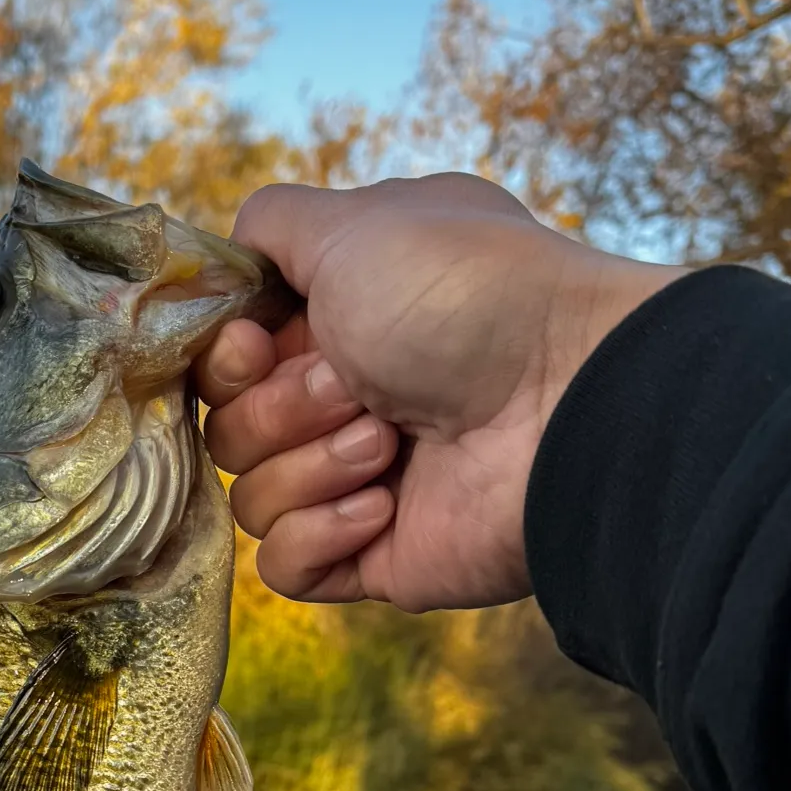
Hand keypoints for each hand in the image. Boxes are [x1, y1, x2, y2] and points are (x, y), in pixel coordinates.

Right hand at [197, 173, 684, 610]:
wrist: (564, 404)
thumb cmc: (464, 297)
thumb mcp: (354, 223)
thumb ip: (270, 226)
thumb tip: (226, 264)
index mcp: (335, 322)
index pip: (226, 360)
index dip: (227, 359)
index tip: (259, 346)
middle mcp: (342, 398)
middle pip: (227, 428)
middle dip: (283, 408)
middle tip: (359, 388)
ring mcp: (356, 481)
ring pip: (251, 498)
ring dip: (314, 464)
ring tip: (392, 442)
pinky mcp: (373, 555)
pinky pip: (284, 567)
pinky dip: (322, 534)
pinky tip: (386, 506)